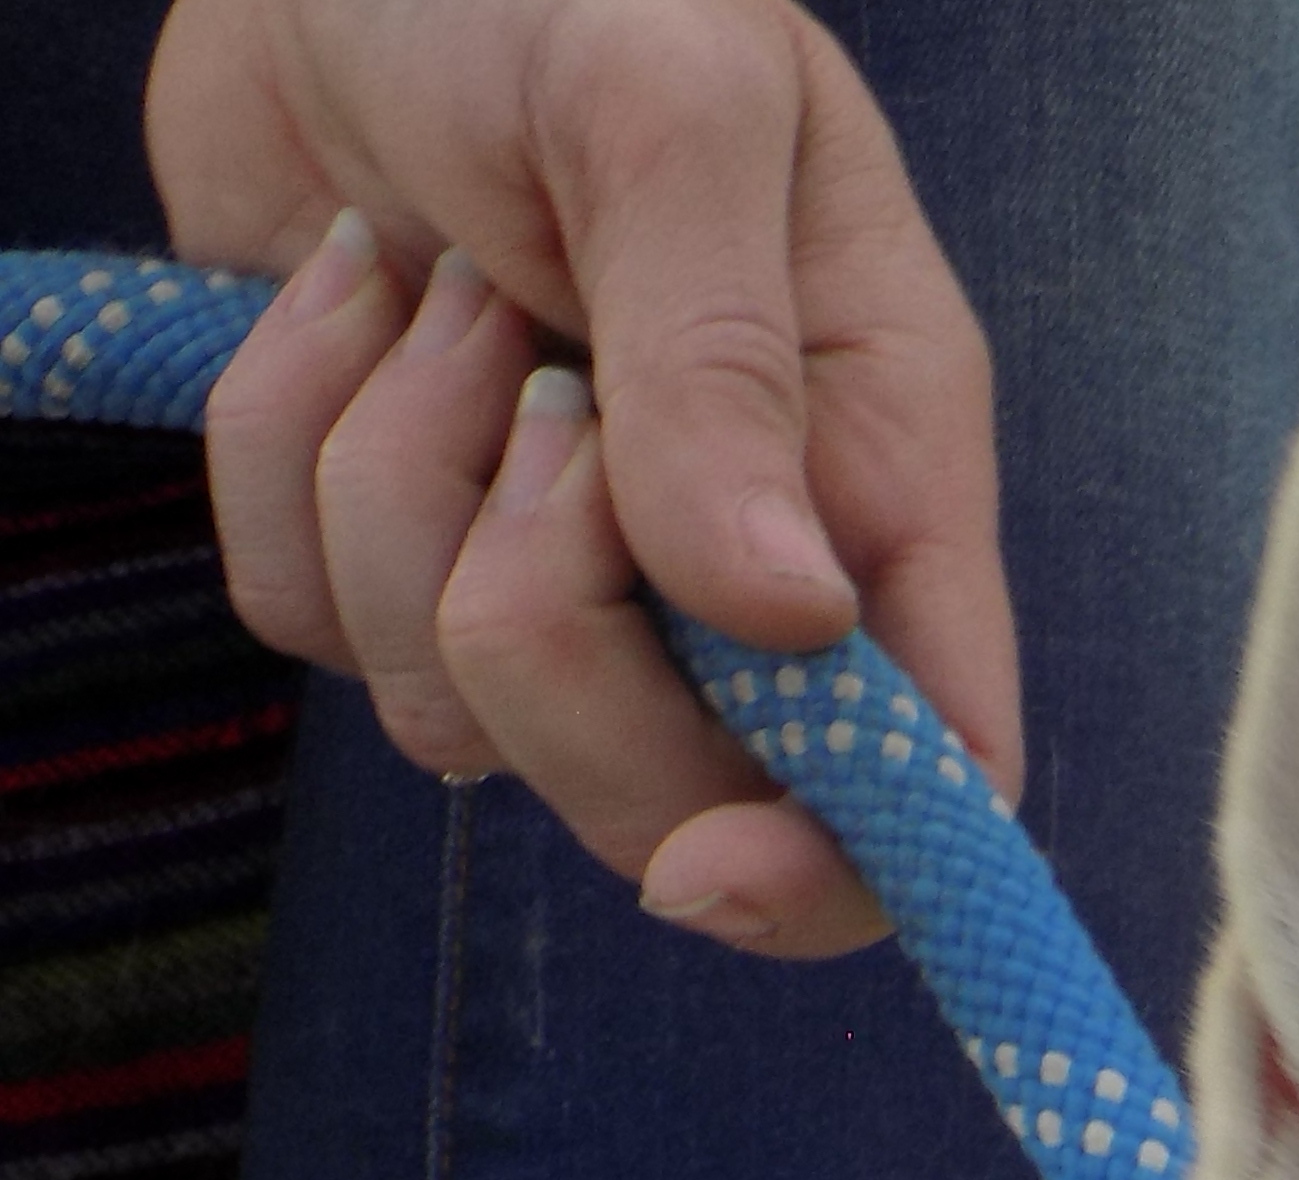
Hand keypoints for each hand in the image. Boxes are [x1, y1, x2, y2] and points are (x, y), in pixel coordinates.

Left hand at [145, 0, 1020, 950]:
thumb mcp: (673, 105)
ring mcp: (560, 576)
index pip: (927, 780)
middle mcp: (742, 566)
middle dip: (548, 630)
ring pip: (453, 714)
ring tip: (446, 296)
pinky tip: (349, 299)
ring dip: (400, 487)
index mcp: (880, 477)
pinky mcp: (393, 544)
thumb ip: (727, 361)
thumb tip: (784, 620)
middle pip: (665, 798)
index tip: (701, 867)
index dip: (825, 871)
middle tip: (536, 400)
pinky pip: (308, 619)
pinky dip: (286, 450)